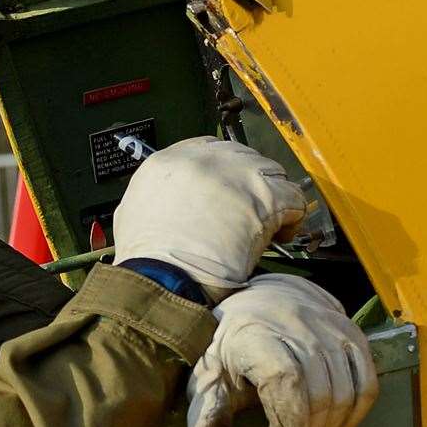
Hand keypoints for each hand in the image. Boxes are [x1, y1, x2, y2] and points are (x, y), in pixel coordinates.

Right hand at [112, 137, 308, 301]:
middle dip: (250, 182)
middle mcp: (204, 160)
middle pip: (242, 156)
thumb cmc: (147, 260)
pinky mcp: (265, 196)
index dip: (224, 171)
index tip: (230, 189)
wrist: (165, 279)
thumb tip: (168, 204)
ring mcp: (237, 175)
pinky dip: (292, 218)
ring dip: (272, 196)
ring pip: (272, 172)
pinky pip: (294, 198)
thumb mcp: (132, 216)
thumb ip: (154, 198)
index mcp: (169, 162)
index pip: (207, 148)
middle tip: (250, 210)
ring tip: (267, 225)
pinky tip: (282, 235)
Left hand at [185, 273, 377, 426]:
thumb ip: (206, 416)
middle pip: (319, 394)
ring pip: (345, 392)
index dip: (289, 424)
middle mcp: (297, 326)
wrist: (257, 299)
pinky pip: (366, 382)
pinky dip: (354, 415)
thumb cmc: (230, 344)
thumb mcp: (209, 375)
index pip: (285, 381)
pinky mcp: (351, 333)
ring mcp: (330, 327)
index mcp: (256, 334)